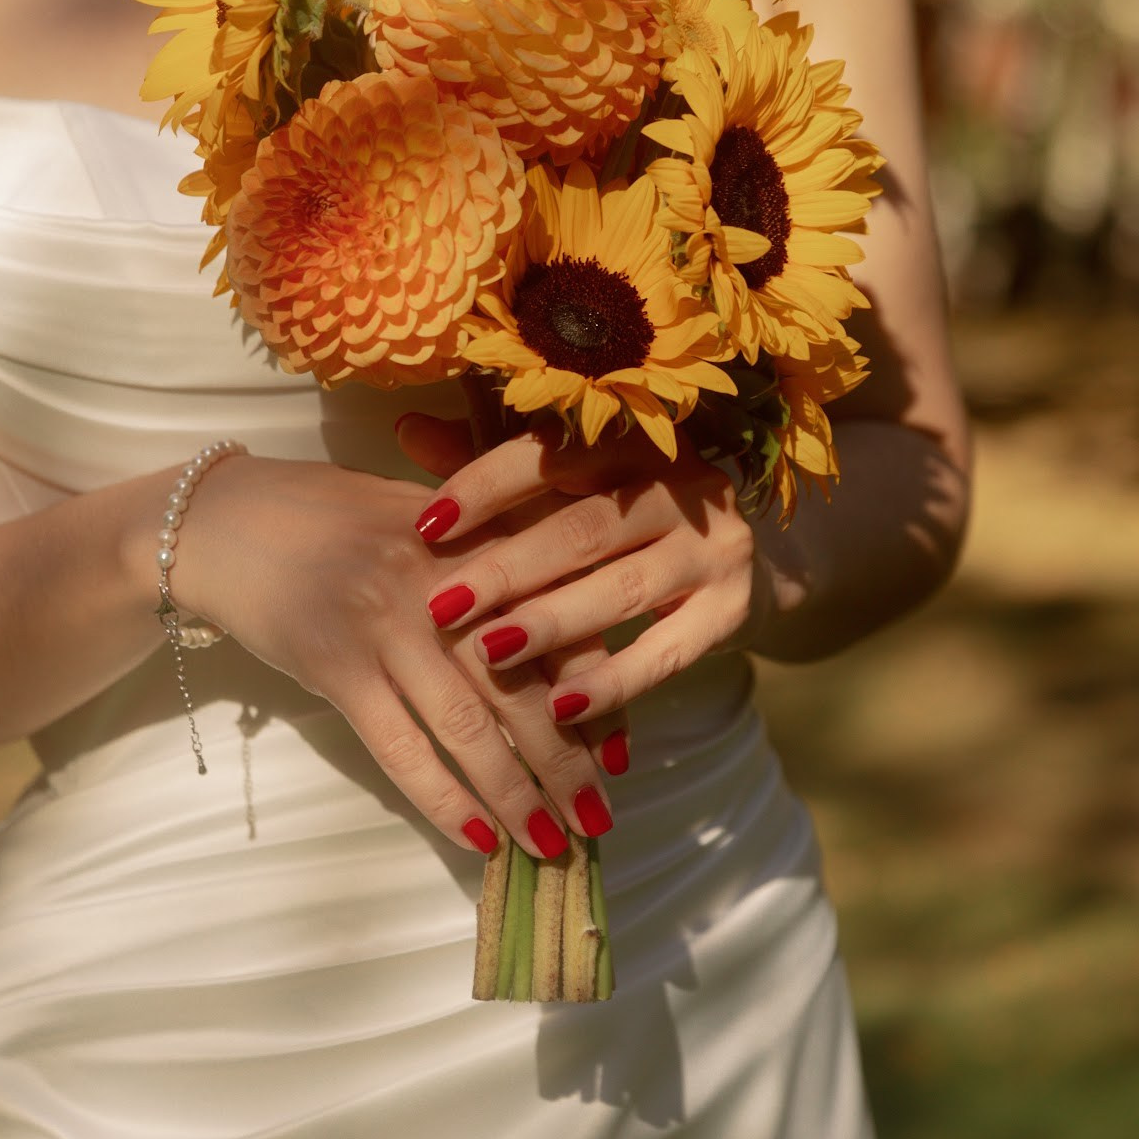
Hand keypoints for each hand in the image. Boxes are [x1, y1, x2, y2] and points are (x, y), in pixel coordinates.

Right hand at [168, 449, 617, 857]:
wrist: (223, 520)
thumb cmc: (330, 516)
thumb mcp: (422, 513)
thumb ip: (491, 556)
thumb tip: (566, 635)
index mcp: (474, 537)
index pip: (557, 625)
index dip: (598, 695)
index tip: (622, 757)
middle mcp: (440, 579)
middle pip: (522, 684)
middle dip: (567, 762)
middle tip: (598, 819)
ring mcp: (385, 623)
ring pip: (468, 726)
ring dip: (516, 794)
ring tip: (550, 844)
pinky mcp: (334, 666)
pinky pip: (400, 748)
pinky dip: (442, 799)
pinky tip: (477, 837)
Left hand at [399, 416, 763, 734]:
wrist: (724, 552)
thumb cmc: (606, 506)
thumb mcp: (552, 479)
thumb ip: (484, 458)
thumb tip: (407, 430)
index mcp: (630, 439)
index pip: (551, 455)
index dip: (485, 486)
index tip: (425, 526)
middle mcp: (681, 485)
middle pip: (584, 528)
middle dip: (508, 570)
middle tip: (442, 606)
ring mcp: (715, 548)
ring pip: (623, 590)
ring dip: (553, 625)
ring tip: (490, 652)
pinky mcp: (731, 610)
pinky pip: (667, 653)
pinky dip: (613, 683)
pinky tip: (560, 708)